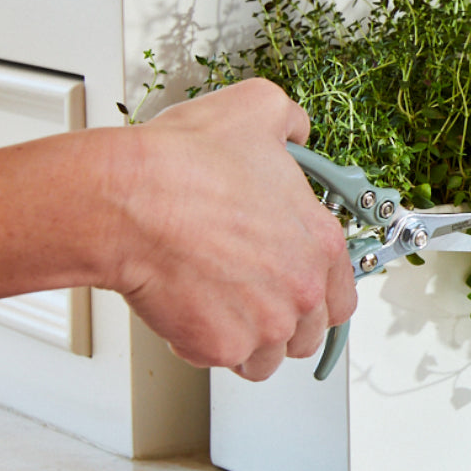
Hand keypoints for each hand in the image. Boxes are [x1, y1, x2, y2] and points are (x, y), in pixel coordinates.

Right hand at [109, 79, 354, 379]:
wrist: (128, 200)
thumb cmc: (183, 164)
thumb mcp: (258, 110)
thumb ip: (291, 122)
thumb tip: (296, 129)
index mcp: (321, 243)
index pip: (342, 297)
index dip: (317, 295)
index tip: (295, 291)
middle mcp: (302, 290)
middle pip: (306, 333)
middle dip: (281, 321)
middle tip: (248, 298)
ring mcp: (264, 324)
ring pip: (265, 357)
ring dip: (245, 339)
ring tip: (215, 305)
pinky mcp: (219, 347)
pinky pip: (217, 360)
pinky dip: (201, 344)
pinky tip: (185, 308)